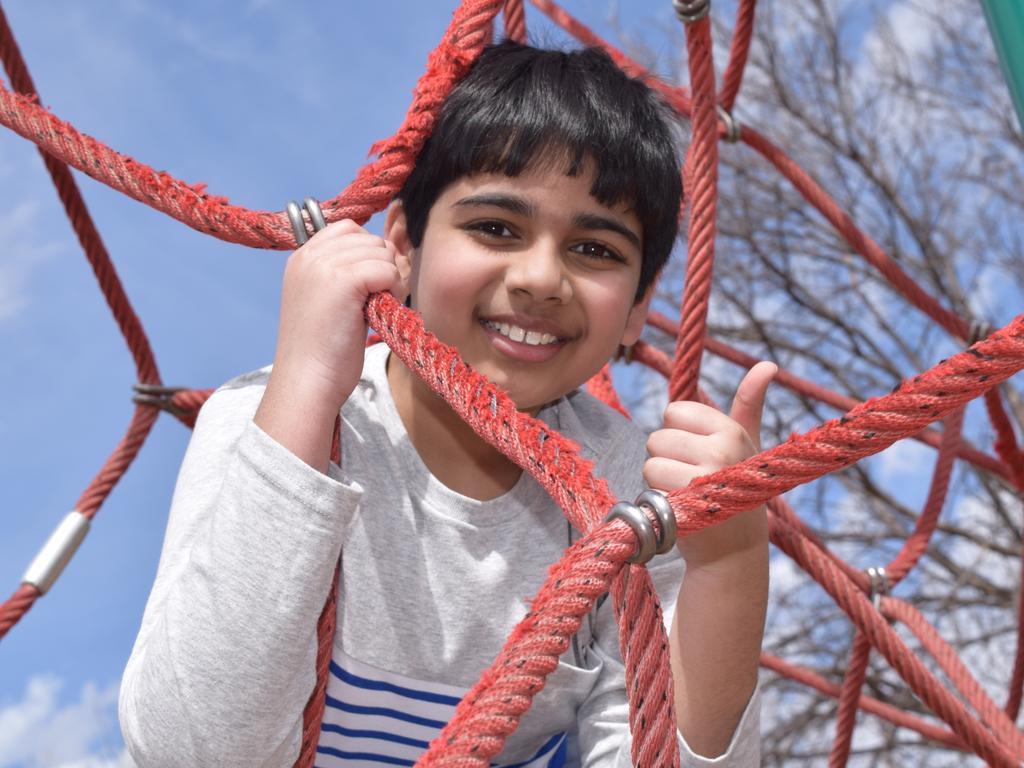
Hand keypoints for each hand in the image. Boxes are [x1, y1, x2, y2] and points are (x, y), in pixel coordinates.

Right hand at [269, 219, 407, 411]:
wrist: (308, 381)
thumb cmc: (322, 351)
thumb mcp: (325, 302)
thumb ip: (343, 274)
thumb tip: (387, 252)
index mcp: (302, 259)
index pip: (347, 229)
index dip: (368, 252)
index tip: (369, 284)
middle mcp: (310, 256)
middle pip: (368, 239)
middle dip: (382, 266)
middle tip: (375, 300)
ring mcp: (325, 265)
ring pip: (381, 252)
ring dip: (389, 279)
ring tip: (375, 308)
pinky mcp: (344, 280)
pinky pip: (387, 269)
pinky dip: (393, 290)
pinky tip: (379, 311)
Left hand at [643, 361, 776, 569]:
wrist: (734, 552)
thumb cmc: (737, 490)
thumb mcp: (747, 444)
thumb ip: (749, 404)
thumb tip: (767, 365)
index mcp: (732, 430)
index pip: (674, 411)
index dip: (678, 434)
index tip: (698, 454)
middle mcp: (721, 449)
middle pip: (658, 436)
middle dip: (667, 457)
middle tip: (692, 480)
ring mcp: (704, 475)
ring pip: (651, 459)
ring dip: (660, 480)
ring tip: (685, 494)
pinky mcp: (685, 500)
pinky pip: (650, 483)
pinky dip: (657, 497)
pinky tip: (679, 508)